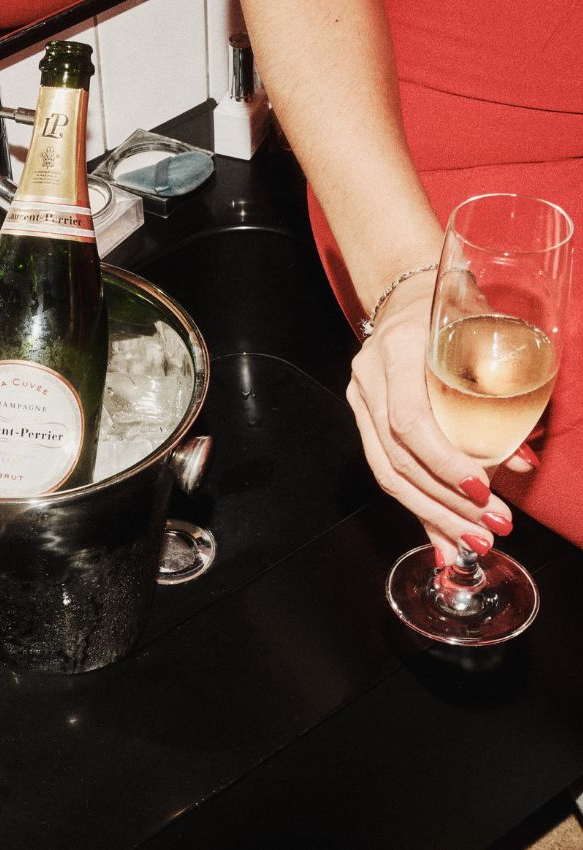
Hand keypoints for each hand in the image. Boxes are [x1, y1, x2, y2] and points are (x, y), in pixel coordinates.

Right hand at [346, 280, 523, 562]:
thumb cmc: (452, 310)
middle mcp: (369, 378)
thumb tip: (523, 458)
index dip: (444, 460)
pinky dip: (417, 508)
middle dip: (445, 502)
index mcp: (398, 351)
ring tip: (469, 543)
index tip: (482, 488)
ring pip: (386, 472)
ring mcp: (360, 400)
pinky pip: (386, 470)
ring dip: (431, 515)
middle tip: (488, 529)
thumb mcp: (487, 334)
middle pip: (397, 458)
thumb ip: (506, 390)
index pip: (410, 419)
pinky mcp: (363, 418)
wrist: (405, 296)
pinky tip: (437, 536)